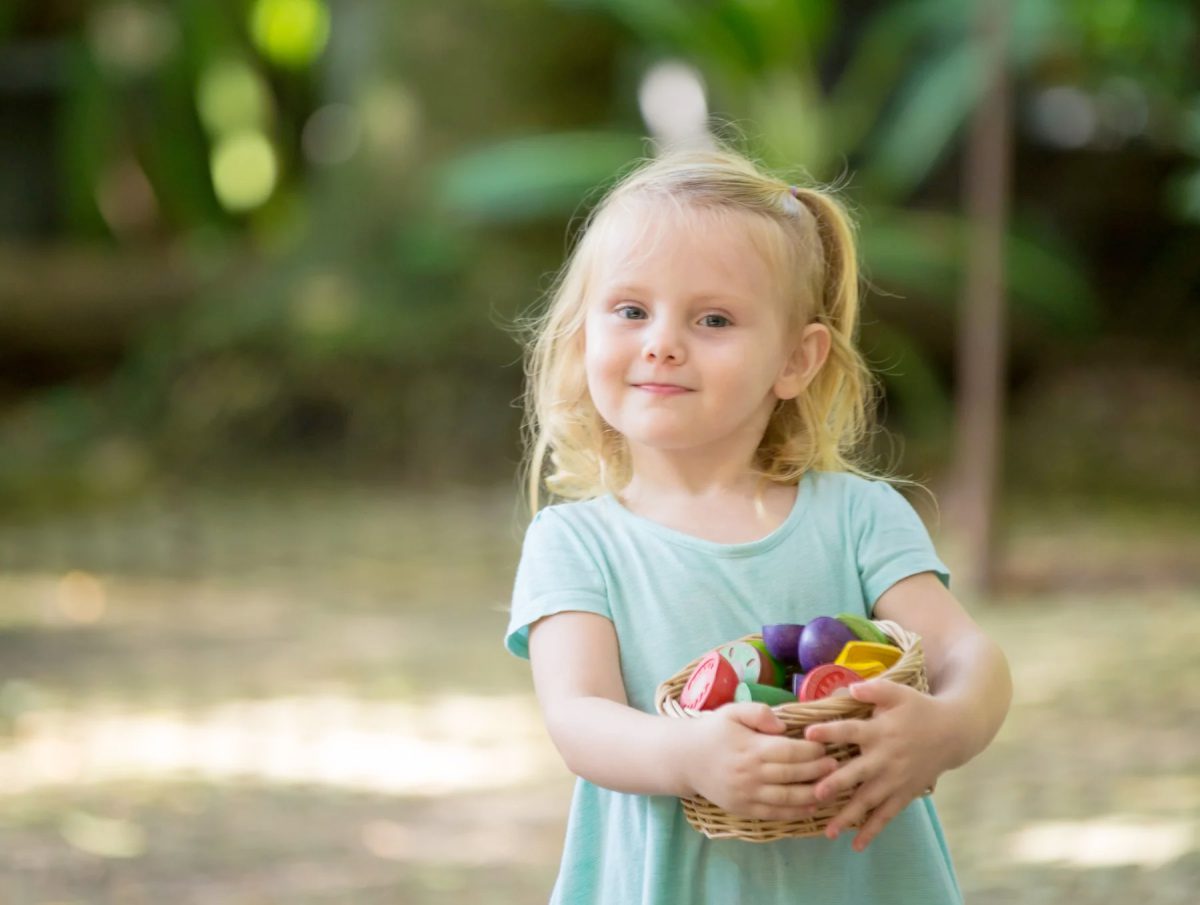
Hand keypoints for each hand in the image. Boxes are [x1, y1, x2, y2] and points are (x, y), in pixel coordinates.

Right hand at [680, 702, 839, 820]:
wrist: (685, 758)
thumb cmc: (713, 731)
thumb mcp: (732, 711)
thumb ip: (759, 712)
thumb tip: (783, 725)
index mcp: (750, 747)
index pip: (789, 751)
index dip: (811, 750)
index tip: (826, 747)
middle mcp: (751, 773)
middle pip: (792, 774)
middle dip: (818, 771)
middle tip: (837, 766)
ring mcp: (747, 793)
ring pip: (787, 798)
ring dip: (812, 794)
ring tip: (831, 788)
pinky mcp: (744, 808)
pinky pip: (774, 814)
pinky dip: (795, 813)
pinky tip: (811, 807)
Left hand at [803, 680, 952, 851]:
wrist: (952, 733)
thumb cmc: (919, 709)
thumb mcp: (899, 692)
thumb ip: (874, 689)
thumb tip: (850, 688)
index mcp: (880, 732)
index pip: (851, 731)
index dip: (830, 732)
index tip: (808, 735)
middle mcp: (885, 758)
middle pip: (857, 773)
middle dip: (836, 784)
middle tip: (815, 794)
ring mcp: (895, 780)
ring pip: (869, 801)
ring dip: (848, 816)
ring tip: (828, 832)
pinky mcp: (904, 794)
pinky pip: (886, 815)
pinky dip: (872, 830)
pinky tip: (857, 845)